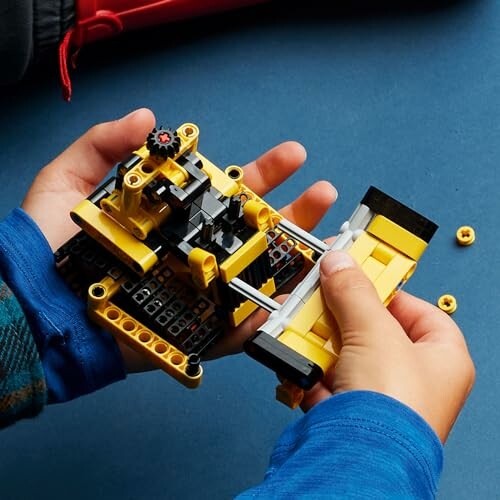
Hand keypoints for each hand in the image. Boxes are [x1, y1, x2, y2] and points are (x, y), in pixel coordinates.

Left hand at [21, 108, 336, 370]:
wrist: (35, 304)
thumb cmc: (50, 245)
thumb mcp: (71, 181)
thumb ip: (105, 144)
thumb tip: (150, 117)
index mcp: (176, 217)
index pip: (228, 192)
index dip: (262, 173)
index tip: (294, 154)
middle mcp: (193, 252)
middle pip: (252, 232)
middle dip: (293, 212)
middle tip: (324, 194)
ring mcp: (197, 292)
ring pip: (254, 276)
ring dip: (292, 262)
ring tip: (328, 244)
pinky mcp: (193, 331)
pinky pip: (235, 329)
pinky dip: (263, 318)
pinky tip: (292, 300)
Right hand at [301, 250, 474, 442]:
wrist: (358, 459)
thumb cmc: (393, 411)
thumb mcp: (374, 331)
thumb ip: (354, 291)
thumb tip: (340, 264)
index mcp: (441, 358)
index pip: (416, 309)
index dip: (385, 289)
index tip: (357, 274)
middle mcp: (412, 379)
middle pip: (372, 329)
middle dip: (339, 313)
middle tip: (321, 295)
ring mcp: (377, 395)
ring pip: (342, 352)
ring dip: (316, 338)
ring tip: (300, 322)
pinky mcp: (346, 410)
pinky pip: (325, 377)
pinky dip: (307, 366)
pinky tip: (296, 357)